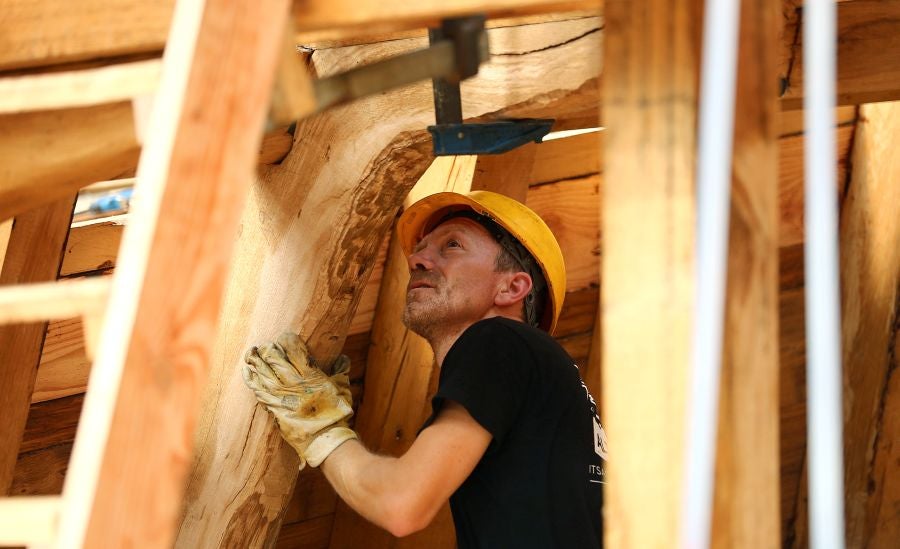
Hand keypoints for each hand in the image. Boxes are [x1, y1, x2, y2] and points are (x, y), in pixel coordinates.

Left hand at [243, 332, 357, 466]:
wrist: (325, 438)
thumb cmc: (336, 413)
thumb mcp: (342, 388)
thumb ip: (341, 371)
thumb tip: (342, 358)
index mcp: (311, 375)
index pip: (294, 351)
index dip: (287, 341)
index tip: (285, 337)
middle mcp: (294, 383)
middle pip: (275, 359)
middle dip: (269, 349)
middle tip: (265, 345)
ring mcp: (282, 395)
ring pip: (264, 372)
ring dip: (256, 361)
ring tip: (251, 353)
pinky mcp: (274, 407)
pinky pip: (258, 390)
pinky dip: (252, 380)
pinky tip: (247, 372)